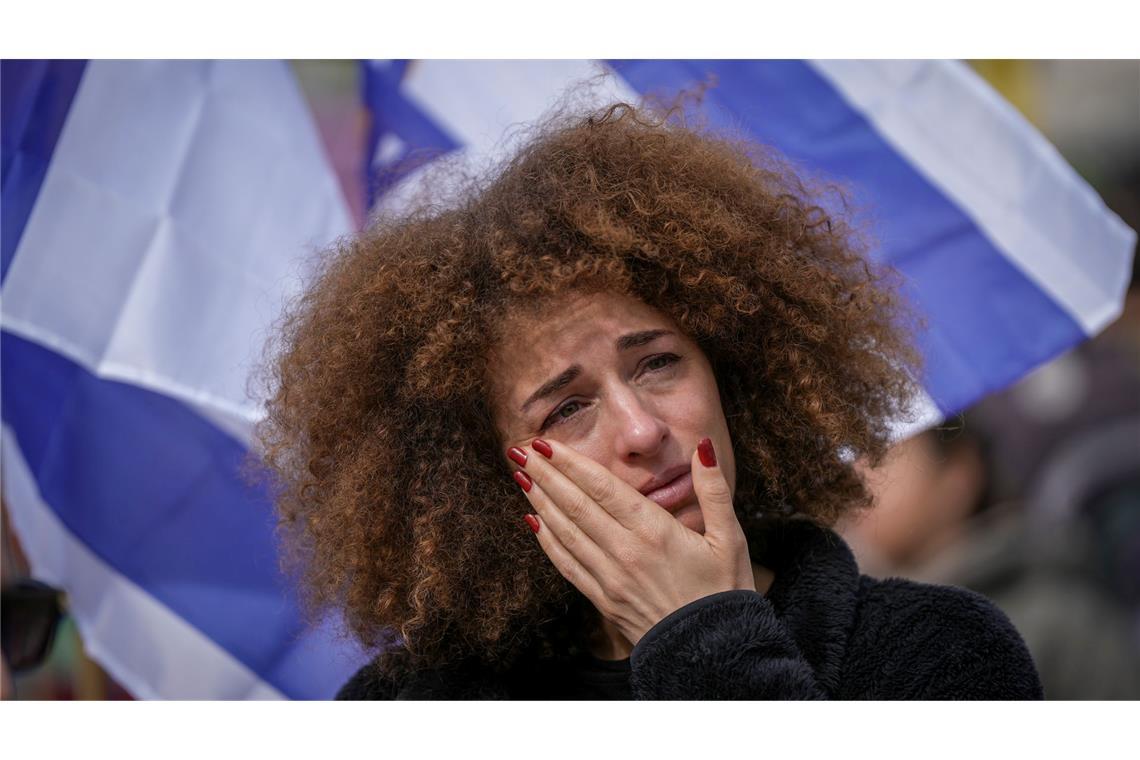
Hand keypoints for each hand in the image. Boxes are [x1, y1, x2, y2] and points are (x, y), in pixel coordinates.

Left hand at [509, 437, 755, 645]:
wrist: (714, 653)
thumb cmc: (725, 592)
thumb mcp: (730, 537)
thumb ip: (714, 490)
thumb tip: (703, 447)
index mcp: (654, 531)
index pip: (602, 487)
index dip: (570, 463)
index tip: (546, 443)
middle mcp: (625, 552)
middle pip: (575, 505)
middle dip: (545, 475)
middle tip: (519, 450)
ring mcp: (610, 578)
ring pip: (565, 532)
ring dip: (540, 502)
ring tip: (521, 476)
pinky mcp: (603, 600)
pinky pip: (567, 565)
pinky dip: (547, 541)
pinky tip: (533, 522)